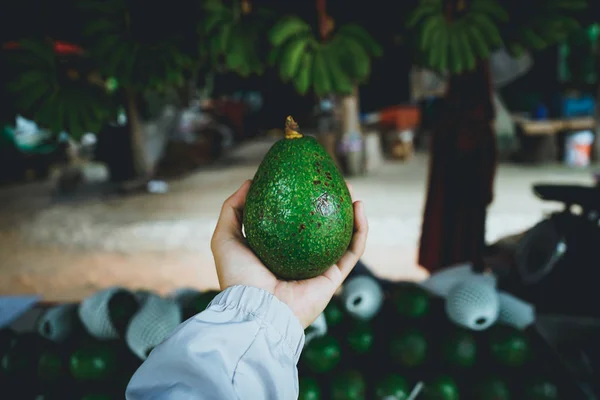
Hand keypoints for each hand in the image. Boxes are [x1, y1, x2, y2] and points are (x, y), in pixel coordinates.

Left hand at [211, 180, 367, 327]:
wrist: (255, 309)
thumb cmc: (238, 276)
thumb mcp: (225, 237)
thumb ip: (232, 209)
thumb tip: (249, 182)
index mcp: (278, 252)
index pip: (295, 223)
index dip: (303, 201)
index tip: (306, 179)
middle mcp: (301, 261)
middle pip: (322, 228)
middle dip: (331, 204)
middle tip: (333, 182)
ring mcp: (319, 270)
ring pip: (343, 237)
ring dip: (352, 213)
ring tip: (351, 190)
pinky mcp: (334, 279)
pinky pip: (353, 251)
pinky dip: (361, 229)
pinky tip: (359, 207)